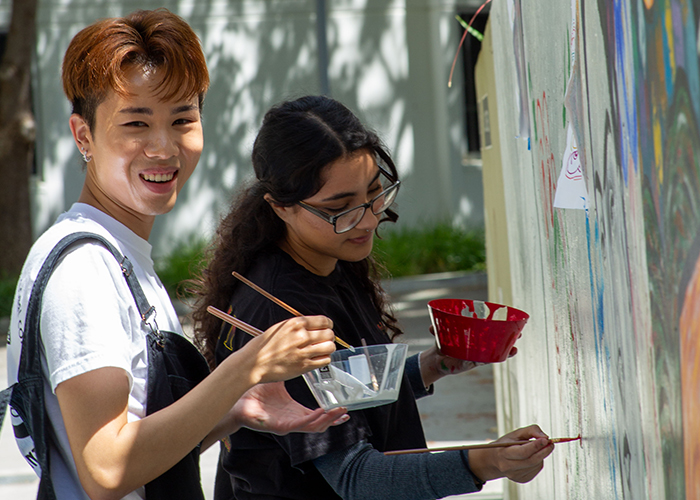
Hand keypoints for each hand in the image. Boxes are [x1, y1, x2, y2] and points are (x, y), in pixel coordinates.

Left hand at [231, 381, 348, 434]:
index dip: (330, 411)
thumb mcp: (279, 380)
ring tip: (339, 413)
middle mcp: (292, 418)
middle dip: (334, 418)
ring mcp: (287, 424)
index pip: (316, 413)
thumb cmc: (255, 391)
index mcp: (293, 410)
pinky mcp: (280, 426)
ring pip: (313, 426)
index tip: (342, 405)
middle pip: (319, 422)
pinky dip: (312, 419)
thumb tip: (299, 353)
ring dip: (327, 420)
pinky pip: (300, 424)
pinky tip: (321, 413)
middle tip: (346, 411)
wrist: (237, 399)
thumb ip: (290, 370)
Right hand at [245, 315, 335, 383]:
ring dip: (328, 348)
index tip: (326, 328)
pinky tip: (317, 359)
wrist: (253, 363)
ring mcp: (304, 352)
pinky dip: (324, 359)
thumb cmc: (263, 346)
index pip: (324, 321)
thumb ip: (298, 325)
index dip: (327, 325)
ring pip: (330, 347)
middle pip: (329, 334)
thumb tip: (313, 326)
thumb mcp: (280, 327)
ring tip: (321, 350)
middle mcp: (302, 336)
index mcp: (296, 324)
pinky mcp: (304, 366)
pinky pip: (325, 361)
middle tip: (323, 340)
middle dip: (328, 337)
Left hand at [420, 327, 516, 385]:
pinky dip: (493, 360)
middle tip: (520, 333)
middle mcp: (479, 342)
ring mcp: (478, 352)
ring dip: (506, 348)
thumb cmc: (443, 343)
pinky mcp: (474, 361)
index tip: (512, 318)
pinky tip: (502, 358)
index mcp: (474, 333)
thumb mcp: (441, 335)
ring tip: (515, 347)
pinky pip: (486, 360)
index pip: (489, 326)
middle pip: (498, 337)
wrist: (438, 359)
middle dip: (510, 335)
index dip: (501, 323)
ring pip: (496, 349)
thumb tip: (431, 328)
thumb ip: (437, 330)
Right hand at [467, 425, 553, 482]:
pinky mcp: (521, 479)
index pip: (523, 452)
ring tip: (538, 448)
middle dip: (543, 451)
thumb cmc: (507, 444)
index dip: (536, 446)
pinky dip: (538, 462)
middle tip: (550, 444)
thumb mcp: (515, 433)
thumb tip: (545, 437)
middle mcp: (508, 466)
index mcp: (504, 453)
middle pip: (531, 460)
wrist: (496, 460)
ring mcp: (515, 475)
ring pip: (535, 465)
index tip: (546, 439)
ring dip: (541, 456)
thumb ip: (531, 430)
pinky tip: (533, 456)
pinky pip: (535, 470)